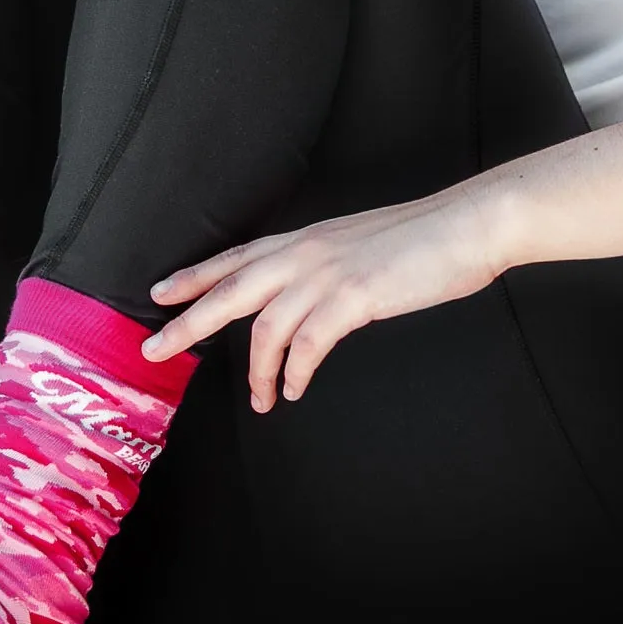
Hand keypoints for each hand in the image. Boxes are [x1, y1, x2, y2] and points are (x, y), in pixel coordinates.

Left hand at [142, 189, 505, 409]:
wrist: (466, 225)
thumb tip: (307, 295)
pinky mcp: (353, 297)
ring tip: (262, 398)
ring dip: (258, 370)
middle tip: (156, 349)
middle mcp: (307, 251)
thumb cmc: (421, 239)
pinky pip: (307, 344)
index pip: (237, 257)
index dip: (195, 275)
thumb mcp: (358, 245)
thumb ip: (326, 267)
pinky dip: (294, 373)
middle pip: (229, 289)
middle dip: (188, 321)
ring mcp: (328, 273)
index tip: (161, 293)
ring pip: (265, 325)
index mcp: (307, 238)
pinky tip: (294, 389)